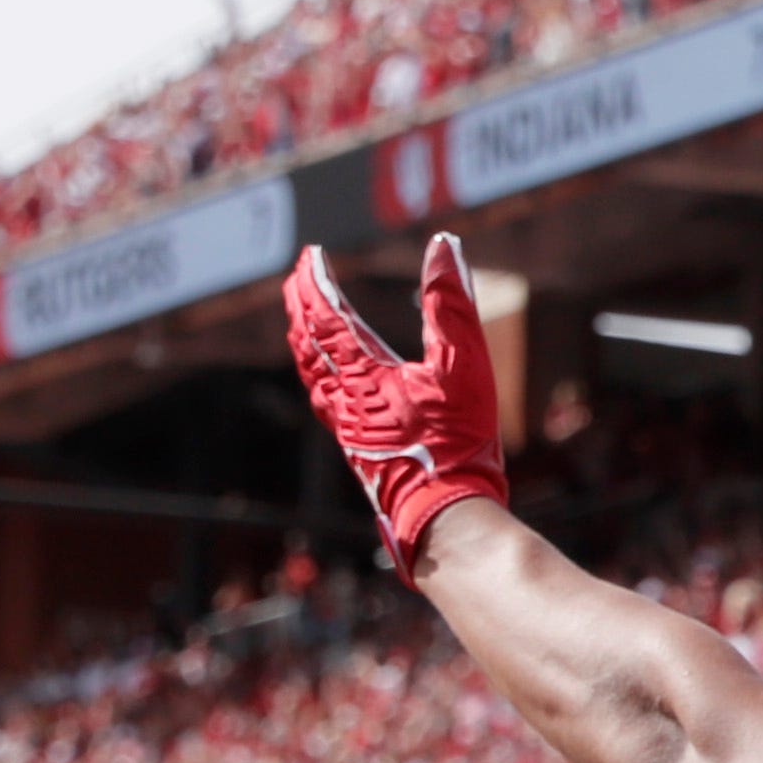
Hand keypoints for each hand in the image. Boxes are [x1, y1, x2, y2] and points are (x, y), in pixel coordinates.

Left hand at [282, 235, 507, 575]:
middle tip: (298, 278)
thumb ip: (453, 304)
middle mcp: (344, 399)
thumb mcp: (464, 365)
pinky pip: (324, 401)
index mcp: (364, 374)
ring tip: (303, 322)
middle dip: (301, 305)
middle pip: (308, 341)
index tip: (312, 255)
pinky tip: (327, 384)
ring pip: (311, 373)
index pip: (327, 314)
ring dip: (304, 339)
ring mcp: (348, 428)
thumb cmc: (456, 444)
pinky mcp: (360, 451)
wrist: (445, 516)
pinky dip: (317, 376)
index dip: (317, 281)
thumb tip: (445, 246)